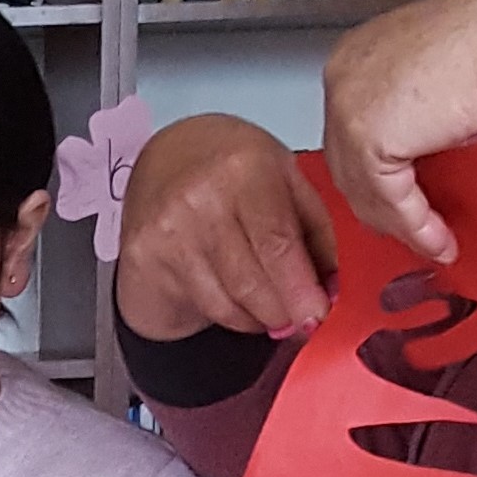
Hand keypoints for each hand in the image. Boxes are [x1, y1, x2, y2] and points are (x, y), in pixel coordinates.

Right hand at [114, 113, 336, 343]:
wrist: (164, 156)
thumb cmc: (231, 167)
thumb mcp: (284, 176)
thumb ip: (315, 228)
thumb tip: (333, 286)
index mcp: (244, 170)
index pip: (276, 243)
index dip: (300, 289)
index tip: (317, 315)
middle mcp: (199, 199)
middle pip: (250, 282)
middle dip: (282, 312)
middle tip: (300, 320)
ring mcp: (167, 232)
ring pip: (224, 304)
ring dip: (256, 318)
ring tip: (269, 307)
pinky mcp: (144, 257)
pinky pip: (199, 307)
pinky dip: (229, 315)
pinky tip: (237, 300)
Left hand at [320, 0, 476, 265]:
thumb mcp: (448, 70)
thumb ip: (423, 104)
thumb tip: (425, 147)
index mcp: (362, 50)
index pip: (351, 125)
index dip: (373, 167)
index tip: (394, 195)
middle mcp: (346, 72)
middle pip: (348, 158)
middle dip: (379, 200)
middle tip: (410, 225)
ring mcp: (349, 103)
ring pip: (362, 186)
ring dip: (399, 222)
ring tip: (432, 238)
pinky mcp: (367, 136)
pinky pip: (387, 200)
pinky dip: (415, 226)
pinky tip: (438, 239)